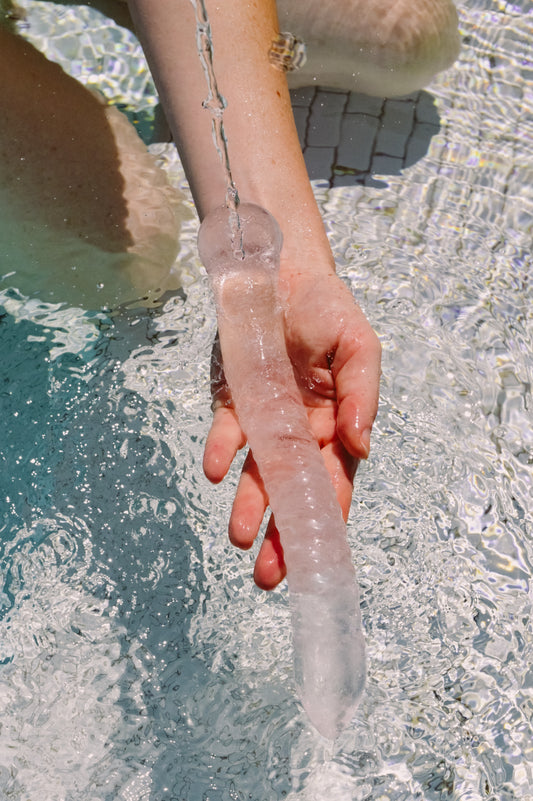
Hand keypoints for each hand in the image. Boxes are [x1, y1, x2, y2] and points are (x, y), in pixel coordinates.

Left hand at [203, 266, 380, 589]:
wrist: (281, 271)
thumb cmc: (329, 309)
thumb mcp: (359, 346)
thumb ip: (362, 395)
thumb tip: (363, 446)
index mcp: (336, 425)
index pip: (333, 483)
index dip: (325, 521)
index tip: (316, 559)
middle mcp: (299, 431)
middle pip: (291, 491)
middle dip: (281, 533)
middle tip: (270, 576)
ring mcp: (263, 419)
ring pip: (256, 473)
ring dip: (249, 505)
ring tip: (241, 539)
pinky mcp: (231, 400)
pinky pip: (227, 432)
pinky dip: (222, 451)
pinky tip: (218, 470)